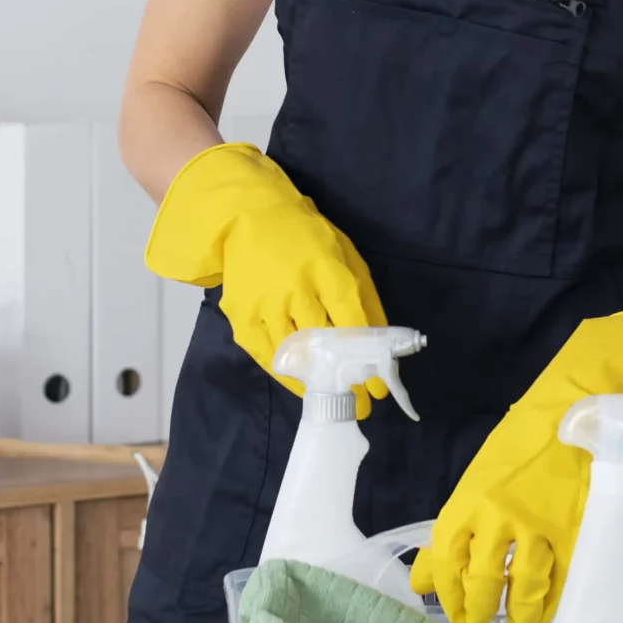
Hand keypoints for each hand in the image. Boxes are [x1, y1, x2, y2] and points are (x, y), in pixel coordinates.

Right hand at [145, 143, 388, 412]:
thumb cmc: (306, 237)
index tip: (379, 386)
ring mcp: (265, 303)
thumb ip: (365, 296)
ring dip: (316, 383)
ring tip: (333, 399)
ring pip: (294, 355)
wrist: (248, 216)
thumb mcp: (345, 255)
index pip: (351, 320)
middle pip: (324, 344)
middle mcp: (295, 287)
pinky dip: (286, 376)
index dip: (366, 357)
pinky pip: (266, 356)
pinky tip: (303, 386)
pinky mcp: (241, 316)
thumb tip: (381, 341)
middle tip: (360, 406)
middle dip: (344, 380)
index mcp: (326, 268)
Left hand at [408, 310, 622, 622]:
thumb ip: (456, 525)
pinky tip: (545, 613)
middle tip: (476, 622)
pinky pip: (560, 581)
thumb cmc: (524, 443)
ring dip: (515, 616)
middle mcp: (499, 516)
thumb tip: (424, 575)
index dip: (443, 589)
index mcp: (470, 499)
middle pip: (480, 580)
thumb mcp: (480, 477)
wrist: (577, 408)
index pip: (445, 557)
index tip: (445, 606)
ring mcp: (539, 526)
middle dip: (475, 610)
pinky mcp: (574, 531)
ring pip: (521, 588)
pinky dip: (550, 604)